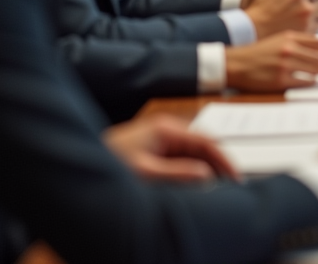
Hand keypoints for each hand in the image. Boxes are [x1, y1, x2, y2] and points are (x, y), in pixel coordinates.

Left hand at [103, 114, 236, 182]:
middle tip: (228, 186)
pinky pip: (181, 158)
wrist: (80, 162)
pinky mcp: (155, 147)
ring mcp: (161, 137)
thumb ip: (178, 173)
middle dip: (217, 165)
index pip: (208, 141)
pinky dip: (191, 170)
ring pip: (193, 153)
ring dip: (204, 169)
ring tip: (214, 189)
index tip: (236, 178)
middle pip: (203, 146)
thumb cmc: (108, 164)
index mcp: (166, 128)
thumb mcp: (145, 173)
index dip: (225, 160)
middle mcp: (166, 129)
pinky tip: (193, 185)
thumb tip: (207, 175)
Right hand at [225, 31, 317, 90]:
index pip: (317, 43)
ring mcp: (285, 64)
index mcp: (289, 37)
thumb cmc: (256, 52)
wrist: (236, 62)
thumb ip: (296, 42)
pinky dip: (311, 82)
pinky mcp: (280, 79)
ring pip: (314, 70)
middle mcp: (289, 49)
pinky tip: (314, 83)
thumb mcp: (277, 39)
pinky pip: (302, 82)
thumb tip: (316, 50)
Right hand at [243, 0, 317, 37]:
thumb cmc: (256, 6)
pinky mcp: (305, 34)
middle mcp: (305, 6)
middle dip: (314, 2)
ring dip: (313, 15)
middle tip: (303, 4)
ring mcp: (306, 22)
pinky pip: (314, 28)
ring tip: (298, 16)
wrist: (251, 30)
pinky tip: (296, 24)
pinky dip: (309, 27)